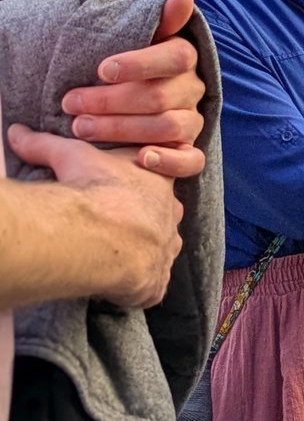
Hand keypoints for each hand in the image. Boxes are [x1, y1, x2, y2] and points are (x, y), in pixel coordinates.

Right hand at [7, 123, 183, 308]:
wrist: (102, 232)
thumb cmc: (92, 188)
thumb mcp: (70, 156)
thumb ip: (44, 144)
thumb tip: (16, 131)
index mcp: (159, 182)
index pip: (159, 184)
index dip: (141, 192)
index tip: (120, 200)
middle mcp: (170, 217)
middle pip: (165, 219)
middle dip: (146, 225)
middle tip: (114, 231)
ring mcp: (165, 251)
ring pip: (160, 253)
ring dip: (141, 257)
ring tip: (112, 260)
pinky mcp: (156, 282)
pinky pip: (152, 287)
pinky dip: (137, 288)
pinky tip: (115, 287)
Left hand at [61, 0, 206, 178]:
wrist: (136, 99)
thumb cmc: (130, 66)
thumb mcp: (143, 39)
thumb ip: (162, 19)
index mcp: (185, 59)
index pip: (176, 57)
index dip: (140, 63)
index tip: (101, 69)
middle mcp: (192, 90)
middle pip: (160, 97)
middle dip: (110, 101)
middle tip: (69, 103)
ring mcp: (193, 122)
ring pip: (169, 128)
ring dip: (121, 129)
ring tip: (80, 128)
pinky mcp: (189, 150)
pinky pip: (191, 161)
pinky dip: (169, 161)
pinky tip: (140, 159)